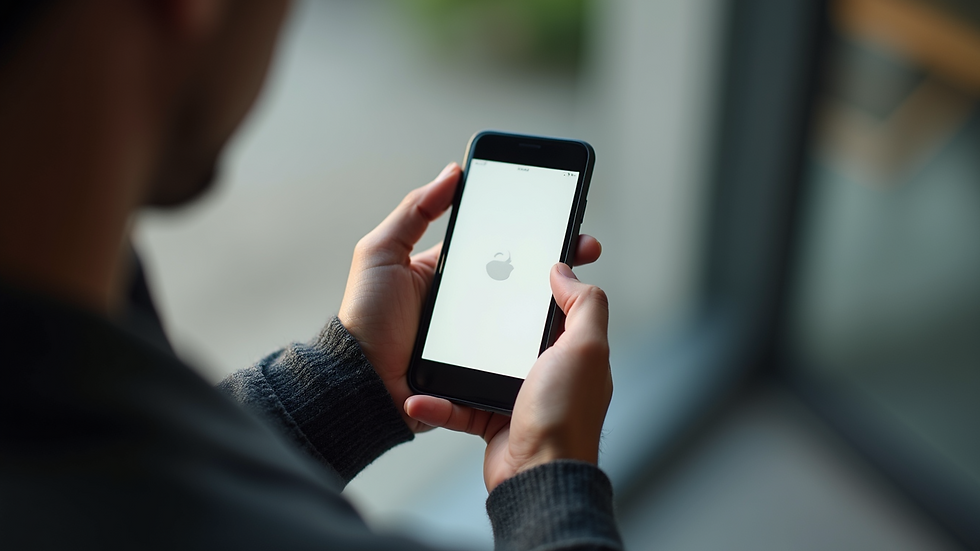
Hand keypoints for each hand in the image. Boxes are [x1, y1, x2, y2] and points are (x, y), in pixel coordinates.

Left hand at [338, 163, 601, 432]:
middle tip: (583, 249)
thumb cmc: (365, 317)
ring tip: (578, 286)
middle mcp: (469, 299)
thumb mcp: (382, 252)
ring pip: (525, 312)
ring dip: (555, 301)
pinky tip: (558, 328)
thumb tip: (452, 173)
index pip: (498, 243)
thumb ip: (414, 211)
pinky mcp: (482, 363)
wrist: (361, 381)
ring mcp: (478, 333)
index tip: (560, 216)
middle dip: (557, 261)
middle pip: (521, 276)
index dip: (529, 230)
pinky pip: (514, 349)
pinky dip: (538, 340)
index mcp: (449, 270)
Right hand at [404, 264, 611, 490]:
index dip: (536, 286)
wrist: (537, 477)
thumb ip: (585, 305)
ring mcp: (518, 398)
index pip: (555, 309)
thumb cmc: (565, 416)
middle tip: (458, 301)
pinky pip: (458, 406)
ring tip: (426, 346)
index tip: (509, 265)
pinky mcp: (492, 421)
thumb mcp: (586, 348)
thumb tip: (566, 270)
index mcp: (573, 352)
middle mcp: (547, 373)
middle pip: (510, 335)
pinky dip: (437, 403)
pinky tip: (418, 397)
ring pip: (478, 369)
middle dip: (484, 321)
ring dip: (450, 364)